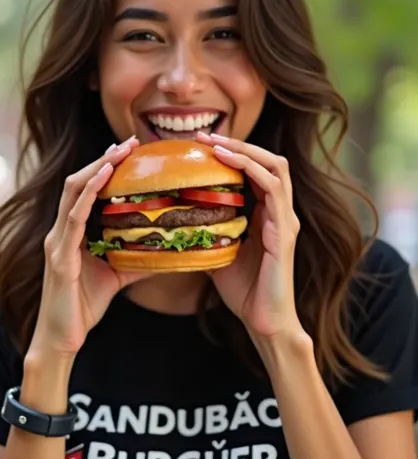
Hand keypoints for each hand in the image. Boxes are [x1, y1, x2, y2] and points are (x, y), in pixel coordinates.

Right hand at [28, 136, 150, 362]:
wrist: (62, 338)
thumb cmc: (84, 306)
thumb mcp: (118, 276)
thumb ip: (138, 260)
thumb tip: (169, 251)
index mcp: (73, 232)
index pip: (88, 189)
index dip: (106, 167)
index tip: (131, 151)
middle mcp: (61, 230)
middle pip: (79, 181)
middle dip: (104, 159)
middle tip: (132, 141)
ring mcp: (58, 241)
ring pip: (73, 191)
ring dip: (97, 168)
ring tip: (120, 151)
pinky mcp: (59, 256)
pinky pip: (73, 218)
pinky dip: (88, 194)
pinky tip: (104, 178)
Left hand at [198, 131, 307, 348]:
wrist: (263, 321)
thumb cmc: (243, 290)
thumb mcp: (217, 253)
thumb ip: (206, 233)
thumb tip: (174, 221)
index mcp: (266, 215)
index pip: (256, 172)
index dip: (232, 154)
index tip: (201, 145)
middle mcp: (280, 212)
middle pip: (268, 161)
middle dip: (238, 144)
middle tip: (205, 136)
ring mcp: (285, 220)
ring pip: (275, 167)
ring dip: (245, 151)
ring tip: (215, 143)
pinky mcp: (284, 232)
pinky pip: (273, 190)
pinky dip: (251, 170)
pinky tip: (227, 162)